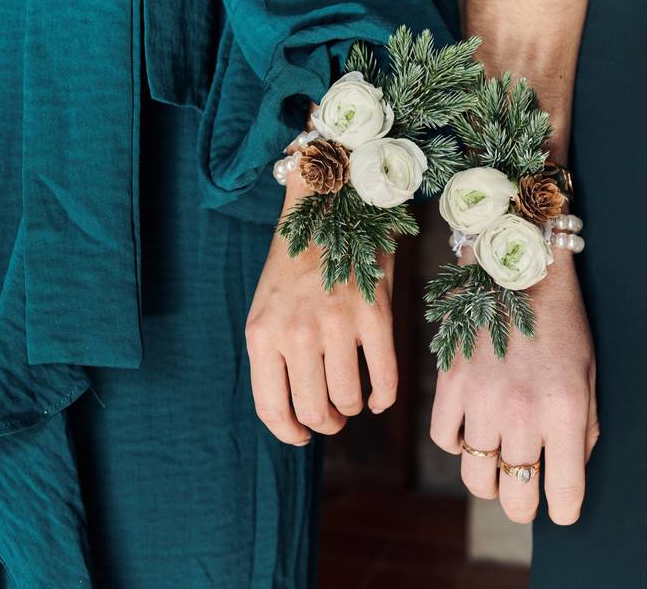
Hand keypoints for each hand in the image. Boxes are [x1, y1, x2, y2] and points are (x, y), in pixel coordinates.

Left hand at [245, 172, 397, 444]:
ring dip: (351, 409)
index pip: (271, 407)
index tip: (301, 436)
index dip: (288, 432)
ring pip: (348, 400)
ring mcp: (336, 325)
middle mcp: (295, 333)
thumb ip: (274, 354)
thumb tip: (295, 410)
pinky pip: (384, 380)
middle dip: (324, 423)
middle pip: (313, 411)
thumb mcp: (266, 307)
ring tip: (352, 400)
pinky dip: (384, 398)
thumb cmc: (296, 263)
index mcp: (261, 333)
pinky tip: (379, 398)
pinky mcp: (375, 317)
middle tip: (331, 418)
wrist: (330, 209)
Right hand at [429, 252, 597, 523]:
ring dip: (491, 482)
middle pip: (516, 495)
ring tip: (500, 470)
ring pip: (476, 477)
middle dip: (525, 508)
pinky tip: (473, 431)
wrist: (516, 268)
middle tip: (527, 501)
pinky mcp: (449, 384)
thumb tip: (567, 471)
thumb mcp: (588, 374)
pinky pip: (445, 439)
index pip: (564, 490)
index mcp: (564, 409)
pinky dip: (458, 444)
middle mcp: (521, 412)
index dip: (566, 511)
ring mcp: (480, 400)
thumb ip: (582, 428)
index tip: (563, 511)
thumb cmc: (560, 321)